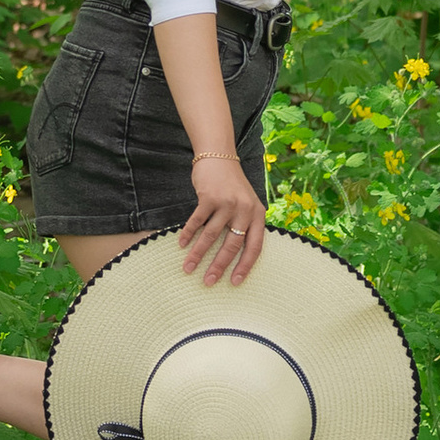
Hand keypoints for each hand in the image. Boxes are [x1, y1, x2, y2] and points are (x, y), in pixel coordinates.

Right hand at [177, 148, 267, 286]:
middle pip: (232, 245)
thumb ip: (245, 225)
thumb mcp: (247, 204)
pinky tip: (181, 244)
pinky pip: (197, 220)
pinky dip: (188, 234)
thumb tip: (234, 258)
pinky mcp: (209, 196)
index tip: (234, 282)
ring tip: (188, 268)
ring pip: (211, 235)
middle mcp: (245, 209)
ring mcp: (227, 202)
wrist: (219, 156)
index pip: (255, 247)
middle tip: (208, 282)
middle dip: (219, 266)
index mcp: (258, 214)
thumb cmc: (232, 186)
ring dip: (198, 254)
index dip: (245, 266)